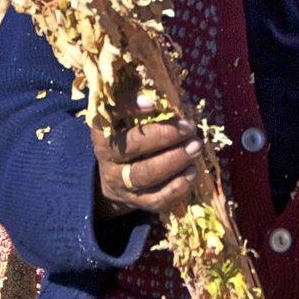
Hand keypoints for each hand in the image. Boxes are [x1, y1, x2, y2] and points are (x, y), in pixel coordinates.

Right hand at [89, 92, 201, 218]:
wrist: (115, 180)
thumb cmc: (129, 138)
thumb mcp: (126, 120)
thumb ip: (143, 107)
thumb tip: (173, 96)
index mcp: (104, 131)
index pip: (111, 116)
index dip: (129, 107)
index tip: (154, 103)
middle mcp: (107, 158)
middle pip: (132, 147)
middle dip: (164, 136)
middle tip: (189, 127)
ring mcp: (120, 183)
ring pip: (144, 174)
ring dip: (174, 160)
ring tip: (195, 147)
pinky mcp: (135, 202)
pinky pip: (156, 199)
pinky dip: (177, 187)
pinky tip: (192, 172)